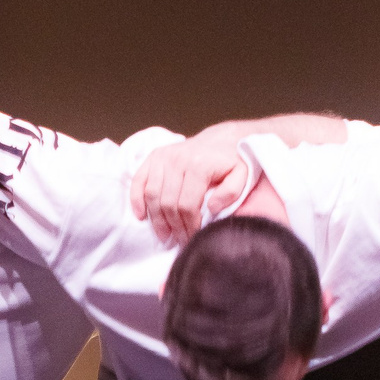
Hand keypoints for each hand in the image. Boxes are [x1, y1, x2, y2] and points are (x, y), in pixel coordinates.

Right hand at [129, 130, 249, 245]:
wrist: (222, 139)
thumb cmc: (232, 161)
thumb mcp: (243, 175)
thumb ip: (232, 192)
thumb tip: (212, 207)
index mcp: (199, 165)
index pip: (187, 205)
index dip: (188, 226)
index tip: (193, 238)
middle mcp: (177, 159)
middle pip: (168, 203)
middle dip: (173, 226)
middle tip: (179, 240)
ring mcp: (163, 157)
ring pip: (152, 195)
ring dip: (156, 219)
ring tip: (164, 235)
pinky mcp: (154, 156)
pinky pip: (139, 181)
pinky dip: (136, 200)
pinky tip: (141, 216)